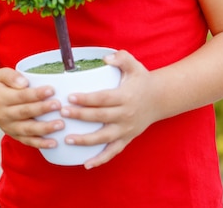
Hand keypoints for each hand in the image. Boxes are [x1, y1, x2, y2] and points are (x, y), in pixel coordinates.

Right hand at [0, 67, 63, 149]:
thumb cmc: (1, 84)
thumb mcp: (1, 74)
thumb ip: (12, 76)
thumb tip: (24, 82)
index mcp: (0, 98)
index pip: (20, 96)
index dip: (36, 94)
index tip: (51, 90)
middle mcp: (3, 114)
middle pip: (25, 112)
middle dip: (43, 109)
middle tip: (59, 105)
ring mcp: (8, 127)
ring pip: (28, 129)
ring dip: (45, 128)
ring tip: (60, 124)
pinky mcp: (14, 136)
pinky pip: (28, 141)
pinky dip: (41, 143)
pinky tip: (54, 143)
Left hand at [60, 50, 156, 168]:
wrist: (159, 98)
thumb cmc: (142, 80)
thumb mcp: (134, 65)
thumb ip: (121, 57)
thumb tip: (105, 58)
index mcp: (125, 96)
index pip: (103, 98)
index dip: (87, 99)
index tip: (70, 97)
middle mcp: (126, 115)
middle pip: (100, 117)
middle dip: (80, 116)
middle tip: (62, 112)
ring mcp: (126, 129)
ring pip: (104, 138)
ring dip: (85, 140)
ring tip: (68, 139)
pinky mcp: (127, 139)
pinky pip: (113, 152)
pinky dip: (101, 159)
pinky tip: (86, 164)